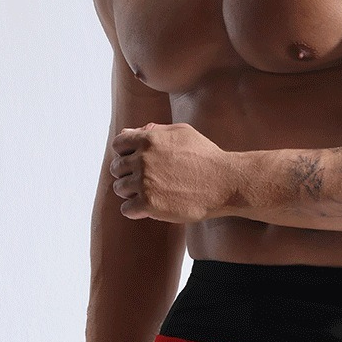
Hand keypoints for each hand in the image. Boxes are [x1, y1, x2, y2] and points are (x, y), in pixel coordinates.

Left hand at [109, 122, 239, 222]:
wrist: (224, 183)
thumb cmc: (206, 157)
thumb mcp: (182, 132)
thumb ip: (155, 131)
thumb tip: (132, 132)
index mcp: (148, 139)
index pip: (118, 145)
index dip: (125, 154)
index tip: (136, 163)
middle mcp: (142, 159)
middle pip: (117, 168)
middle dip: (128, 175)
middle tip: (144, 182)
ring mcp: (144, 182)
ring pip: (120, 189)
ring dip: (130, 193)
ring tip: (148, 195)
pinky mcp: (149, 204)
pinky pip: (126, 209)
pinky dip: (134, 210)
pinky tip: (148, 209)